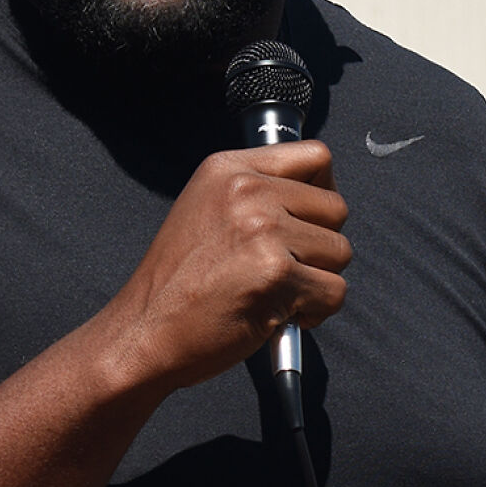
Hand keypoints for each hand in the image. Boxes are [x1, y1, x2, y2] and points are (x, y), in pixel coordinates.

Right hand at [104, 140, 350, 390]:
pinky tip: (279, 313)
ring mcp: (262, 229)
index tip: (309, 219)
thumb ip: (255, 191)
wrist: (145, 329)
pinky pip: (334, 291)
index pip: (315, 156)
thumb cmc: (176, 280)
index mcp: (228, 168)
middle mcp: (247, 190)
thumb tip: (316, 194)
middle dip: (321, 244)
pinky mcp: (276, 274)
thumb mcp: (205, 206)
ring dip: (319, 279)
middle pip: (336, 206)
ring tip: (278, 291)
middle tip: (287, 266)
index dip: (324, 190)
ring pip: (340, 251)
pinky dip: (315, 311)